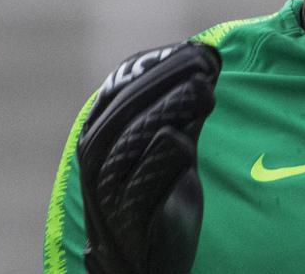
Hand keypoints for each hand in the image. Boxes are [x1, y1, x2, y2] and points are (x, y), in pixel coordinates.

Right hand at [77, 42, 221, 273]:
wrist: (147, 260)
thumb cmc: (156, 196)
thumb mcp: (171, 145)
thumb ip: (181, 109)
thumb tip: (208, 60)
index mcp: (98, 138)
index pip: (117, 93)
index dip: (154, 69)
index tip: (194, 52)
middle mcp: (96, 164)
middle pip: (123, 114)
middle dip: (164, 84)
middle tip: (204, 65)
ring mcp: (108, 195)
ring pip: (129, 145)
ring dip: (167, 113)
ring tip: (204, 91)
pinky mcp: (129, 223)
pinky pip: (139, 188)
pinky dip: (159, 161)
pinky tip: (183, 140)